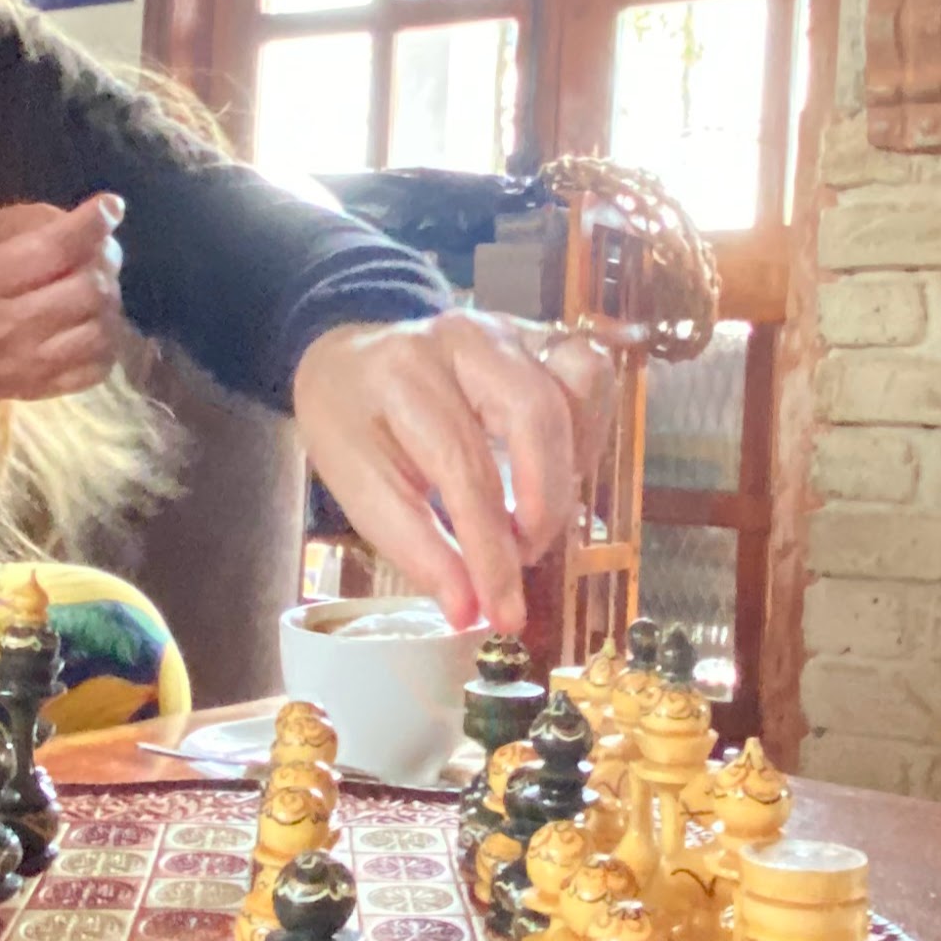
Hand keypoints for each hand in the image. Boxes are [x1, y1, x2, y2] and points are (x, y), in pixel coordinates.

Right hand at [0, 194, 126, 437]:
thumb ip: (25, 221)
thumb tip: (91, 218)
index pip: (51, 251)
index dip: (89, 226)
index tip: (112, 207)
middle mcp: (2, 327)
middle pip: (86, 289)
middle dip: (105, 262)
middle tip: (102, 252)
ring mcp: (27, 366)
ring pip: (101, 328)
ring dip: (109, 301)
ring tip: (96, 287)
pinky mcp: (46, 389)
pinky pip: (101, 363)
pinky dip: (107, 338)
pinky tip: (91, 322)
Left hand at [292, 311, 614, 634]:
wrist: (351, 363)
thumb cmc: (354, 428)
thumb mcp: (361, 491)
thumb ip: (417, 549)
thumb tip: (472, 611)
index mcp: (403, 376)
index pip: (465, 468)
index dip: (492, 550)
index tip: (502, 613)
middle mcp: (463, 338)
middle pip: (535, 415)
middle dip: (543, 504)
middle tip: (523, 557)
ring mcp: (509, 328)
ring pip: (578, 381)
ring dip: (573, 461)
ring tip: (538, 510)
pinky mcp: (538, 334)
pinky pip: (589, 374)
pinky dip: (588, 429)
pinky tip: (557, 471)